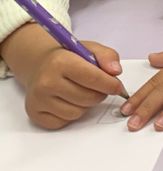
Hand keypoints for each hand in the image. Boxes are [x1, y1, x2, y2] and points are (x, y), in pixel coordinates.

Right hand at [1, 24, 125, 129]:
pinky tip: (69, 101)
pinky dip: (72, 114)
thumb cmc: (67, 57)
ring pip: (78, 113)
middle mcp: (46, 82)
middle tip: (99, 87)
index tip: (117, 86)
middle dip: (100, 94)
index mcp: (60, 62)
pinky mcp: (35, 114)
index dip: (111, 84)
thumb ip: (107, 56)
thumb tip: (116, 72)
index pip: (93, 78)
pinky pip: (65, 122)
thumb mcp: (89, 48)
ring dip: (86, 104)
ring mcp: (38, 100)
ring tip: (81, 91)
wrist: (39, 65)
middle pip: (88, 98)